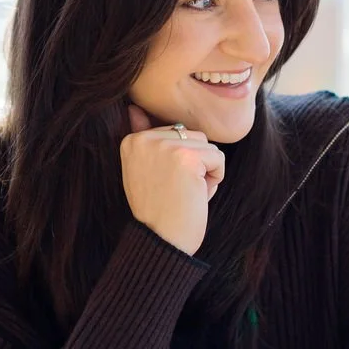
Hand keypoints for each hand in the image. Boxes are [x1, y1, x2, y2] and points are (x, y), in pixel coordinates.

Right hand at [119, 104, 224, 256]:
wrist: (160, 242)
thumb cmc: (157, 210)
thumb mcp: (143, 170)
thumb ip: (143, 138)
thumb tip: (133, 107)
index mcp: (131, 141)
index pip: (174, 134)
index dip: (176, 163)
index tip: (161, 185)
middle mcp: (144, 139)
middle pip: (192, 135)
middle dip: (193, 164)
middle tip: (174, 191)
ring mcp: (165, 146)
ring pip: (207, 146)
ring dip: (204, 171)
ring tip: (184, 193)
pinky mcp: (186, 157)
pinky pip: (218, 158)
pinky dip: (214, 179)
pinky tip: (195, 195)